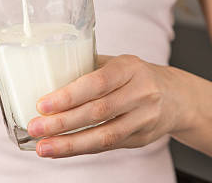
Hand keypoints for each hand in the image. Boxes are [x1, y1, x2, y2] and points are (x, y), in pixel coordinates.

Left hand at [27, 54, 190, 157]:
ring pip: (104, 135)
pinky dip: (82, 148)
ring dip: (70, 144)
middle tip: (35, 127)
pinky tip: (62, 149)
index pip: (97, 82)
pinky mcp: (141, 138)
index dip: (68, 95)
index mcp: (129, 68)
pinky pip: (108, 146)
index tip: (42, 105)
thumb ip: (87, 68)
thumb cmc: (134, 76)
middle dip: (62, 123)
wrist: (176, 97)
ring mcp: (144, 118)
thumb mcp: (116, 63)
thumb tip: (43, 75)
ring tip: (43, 147)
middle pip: (98, 112)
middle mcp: (141, 93)